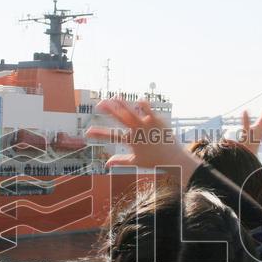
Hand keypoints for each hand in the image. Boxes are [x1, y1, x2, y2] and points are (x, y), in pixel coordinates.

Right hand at [85, 98, 199, 183]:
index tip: (87, 132)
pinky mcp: (156, 120)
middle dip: (109, 110)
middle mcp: (137, 132)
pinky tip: (138, 101)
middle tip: (99, 103)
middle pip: (120, 118)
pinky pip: (148, 109)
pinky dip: (142, 104)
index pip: (111, 136)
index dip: (98, 134)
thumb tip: (107, 164)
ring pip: (132, 111)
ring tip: (115, 97)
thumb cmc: (154, 161)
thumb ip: (120, 161)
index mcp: (130, 141)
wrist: (174, 159)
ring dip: (122, 103)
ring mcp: (147, 125)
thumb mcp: (135, 162)